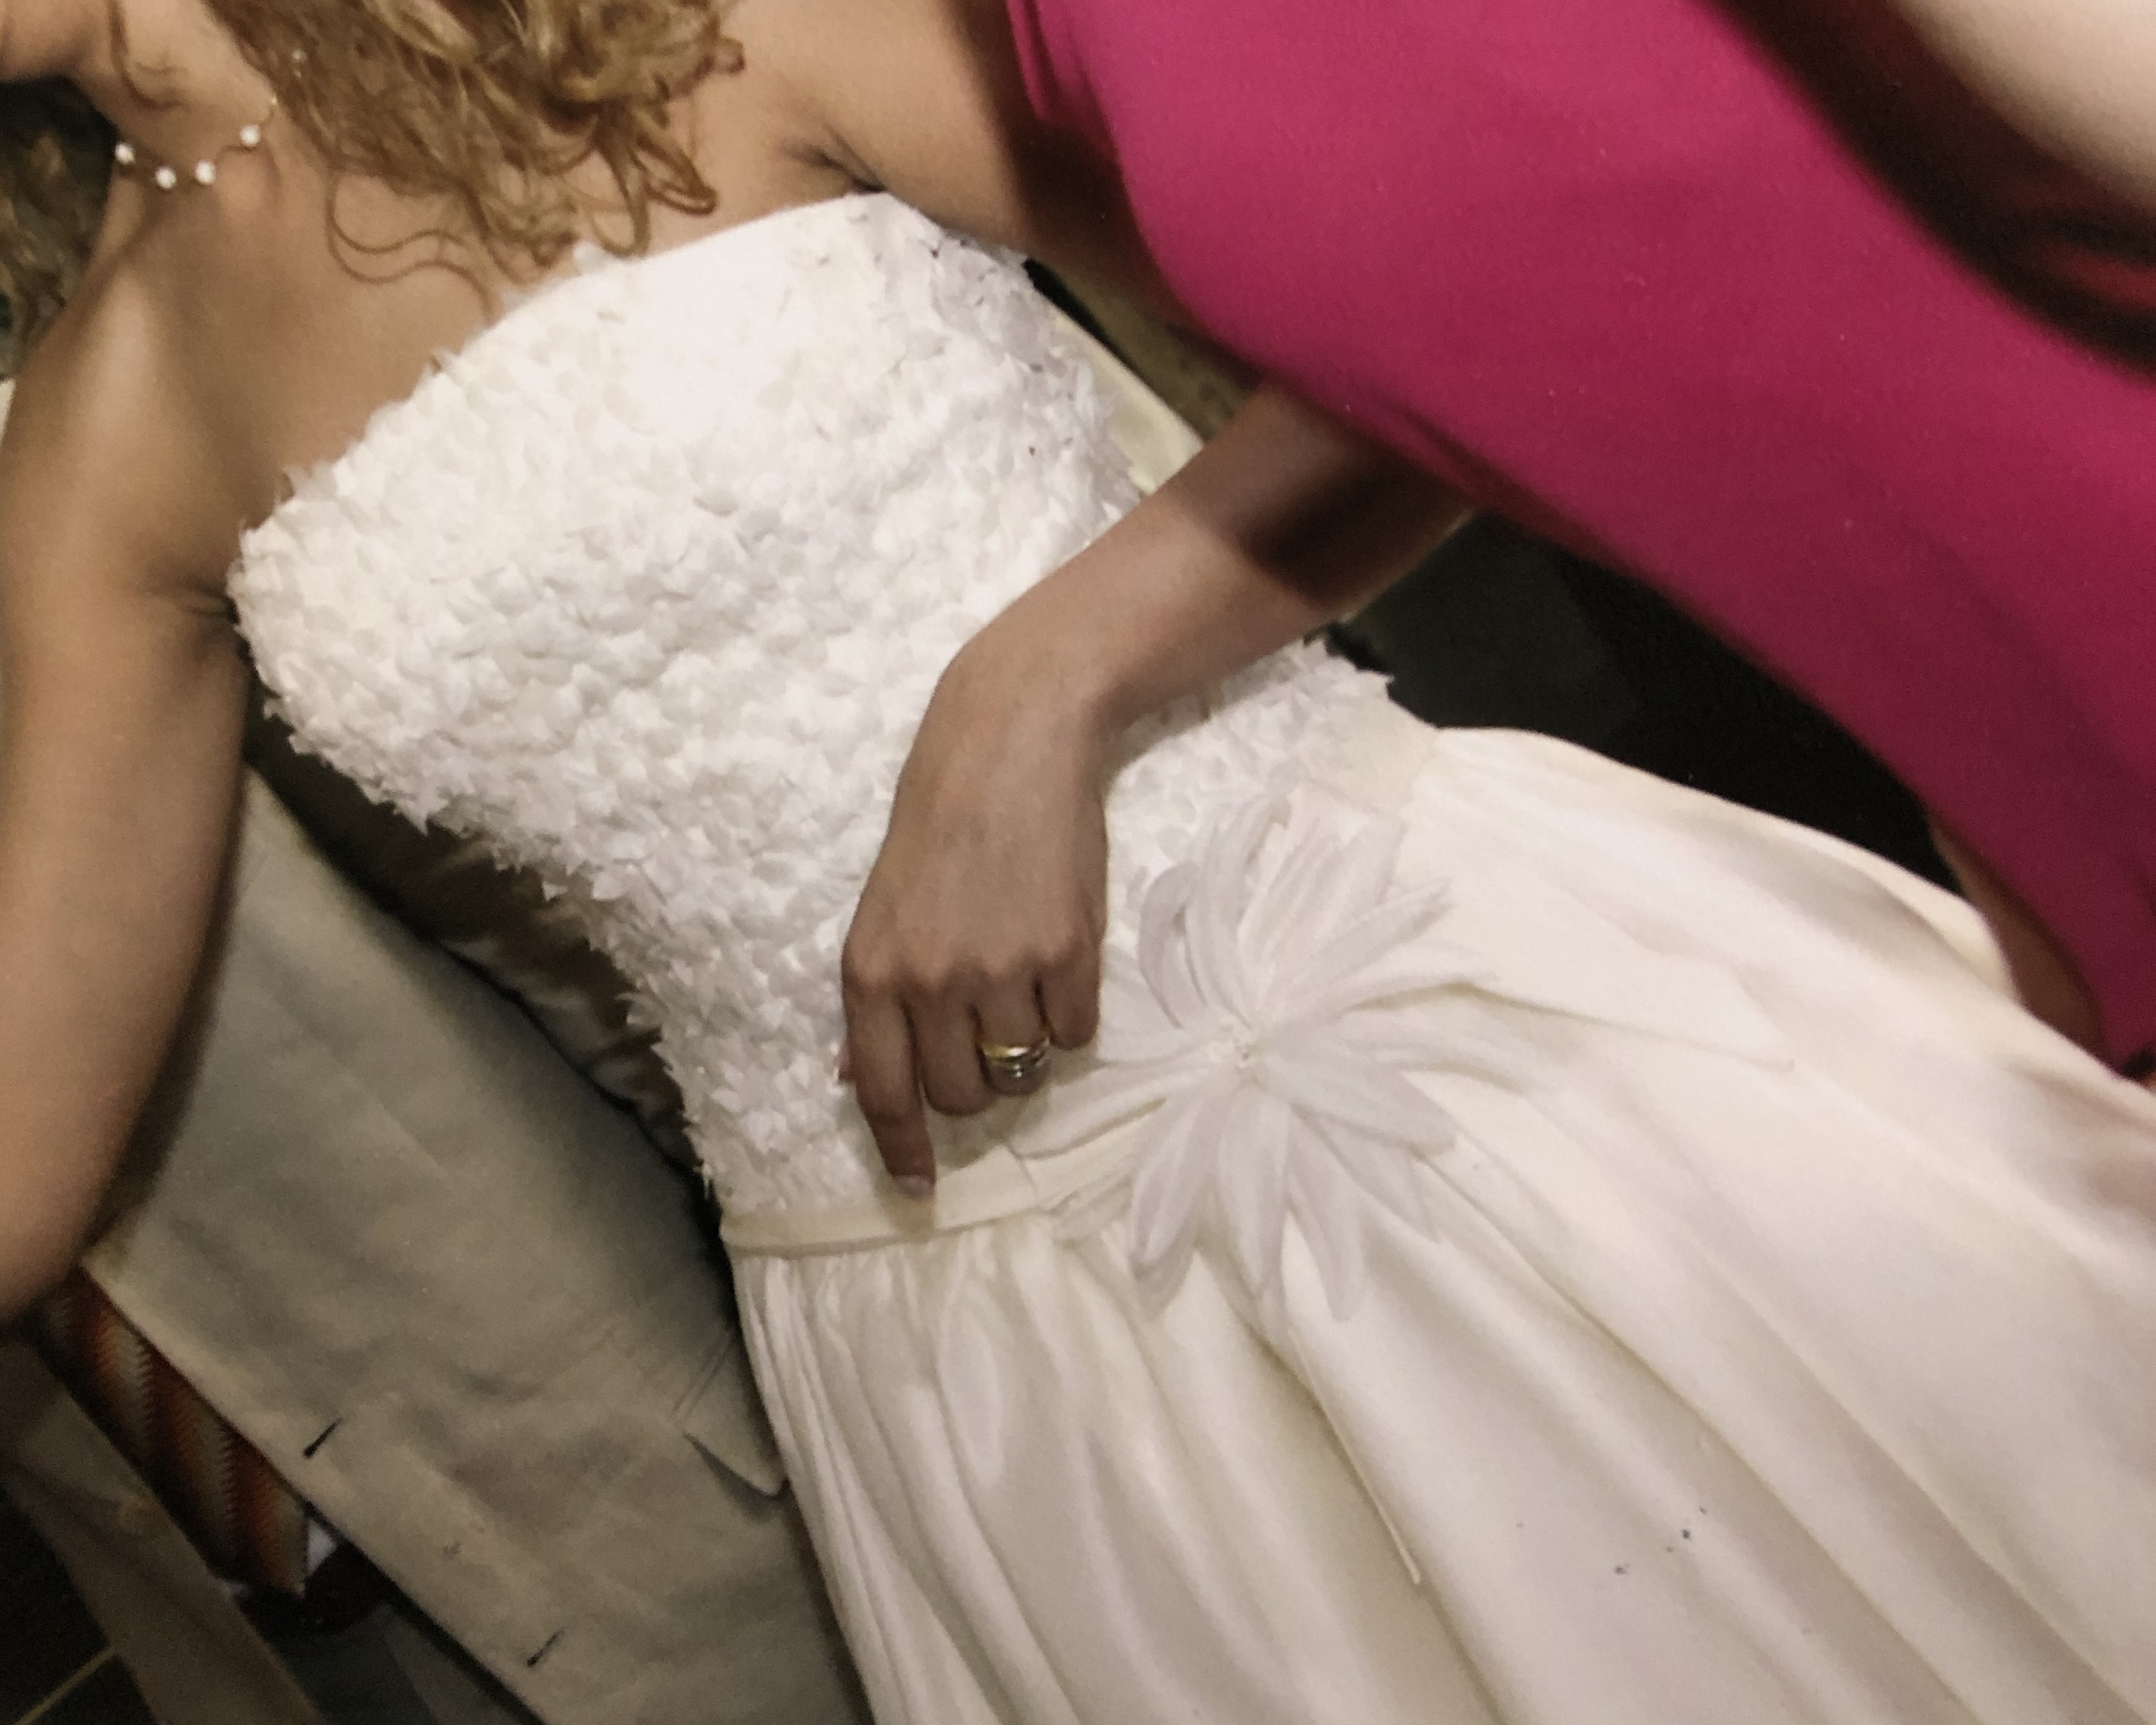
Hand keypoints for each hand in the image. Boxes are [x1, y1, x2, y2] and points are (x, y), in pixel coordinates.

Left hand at [841, 635, 1110, 1190]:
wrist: (1013, 742)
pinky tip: (1058, 961)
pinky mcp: (1068, 951)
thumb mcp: (883, 908)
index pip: (884, 1093)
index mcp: (871, 972)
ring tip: (1022, 984)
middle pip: (961, 1097)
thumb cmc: (941, 821)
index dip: (904, 1150)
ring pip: (1021, 1071)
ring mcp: (1002, 968)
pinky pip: (1075, 1034)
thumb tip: (860, 1082)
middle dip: (976, 1084)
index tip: (920, 1189)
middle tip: (986, 1034)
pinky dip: (1070, 1015)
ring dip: (1025, 1048)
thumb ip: (877, 999)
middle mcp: (931, 981)